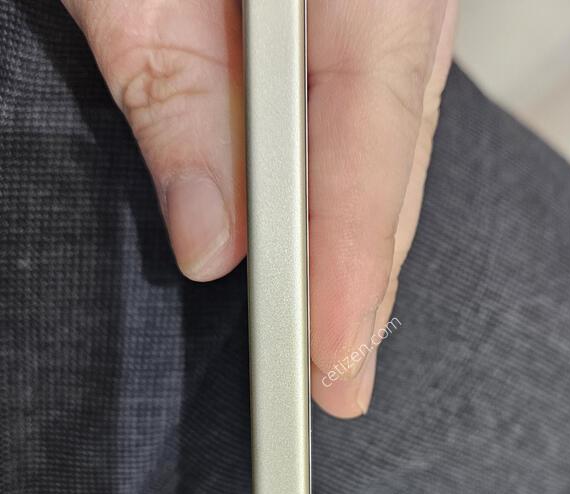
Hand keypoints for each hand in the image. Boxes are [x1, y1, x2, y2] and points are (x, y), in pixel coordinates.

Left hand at [62, 0, 457, 416]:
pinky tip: (340, 239)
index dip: (353, 259)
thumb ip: (174, 88)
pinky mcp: (366, 8)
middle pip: (396, 156)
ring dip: (365, 245)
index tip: (333, 353)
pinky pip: (378, 113)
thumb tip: (212, 235)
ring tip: (347, 334)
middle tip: (343, 380)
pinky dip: (355, 188)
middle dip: (368, 281)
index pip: (372, 136)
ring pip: (393, 142)